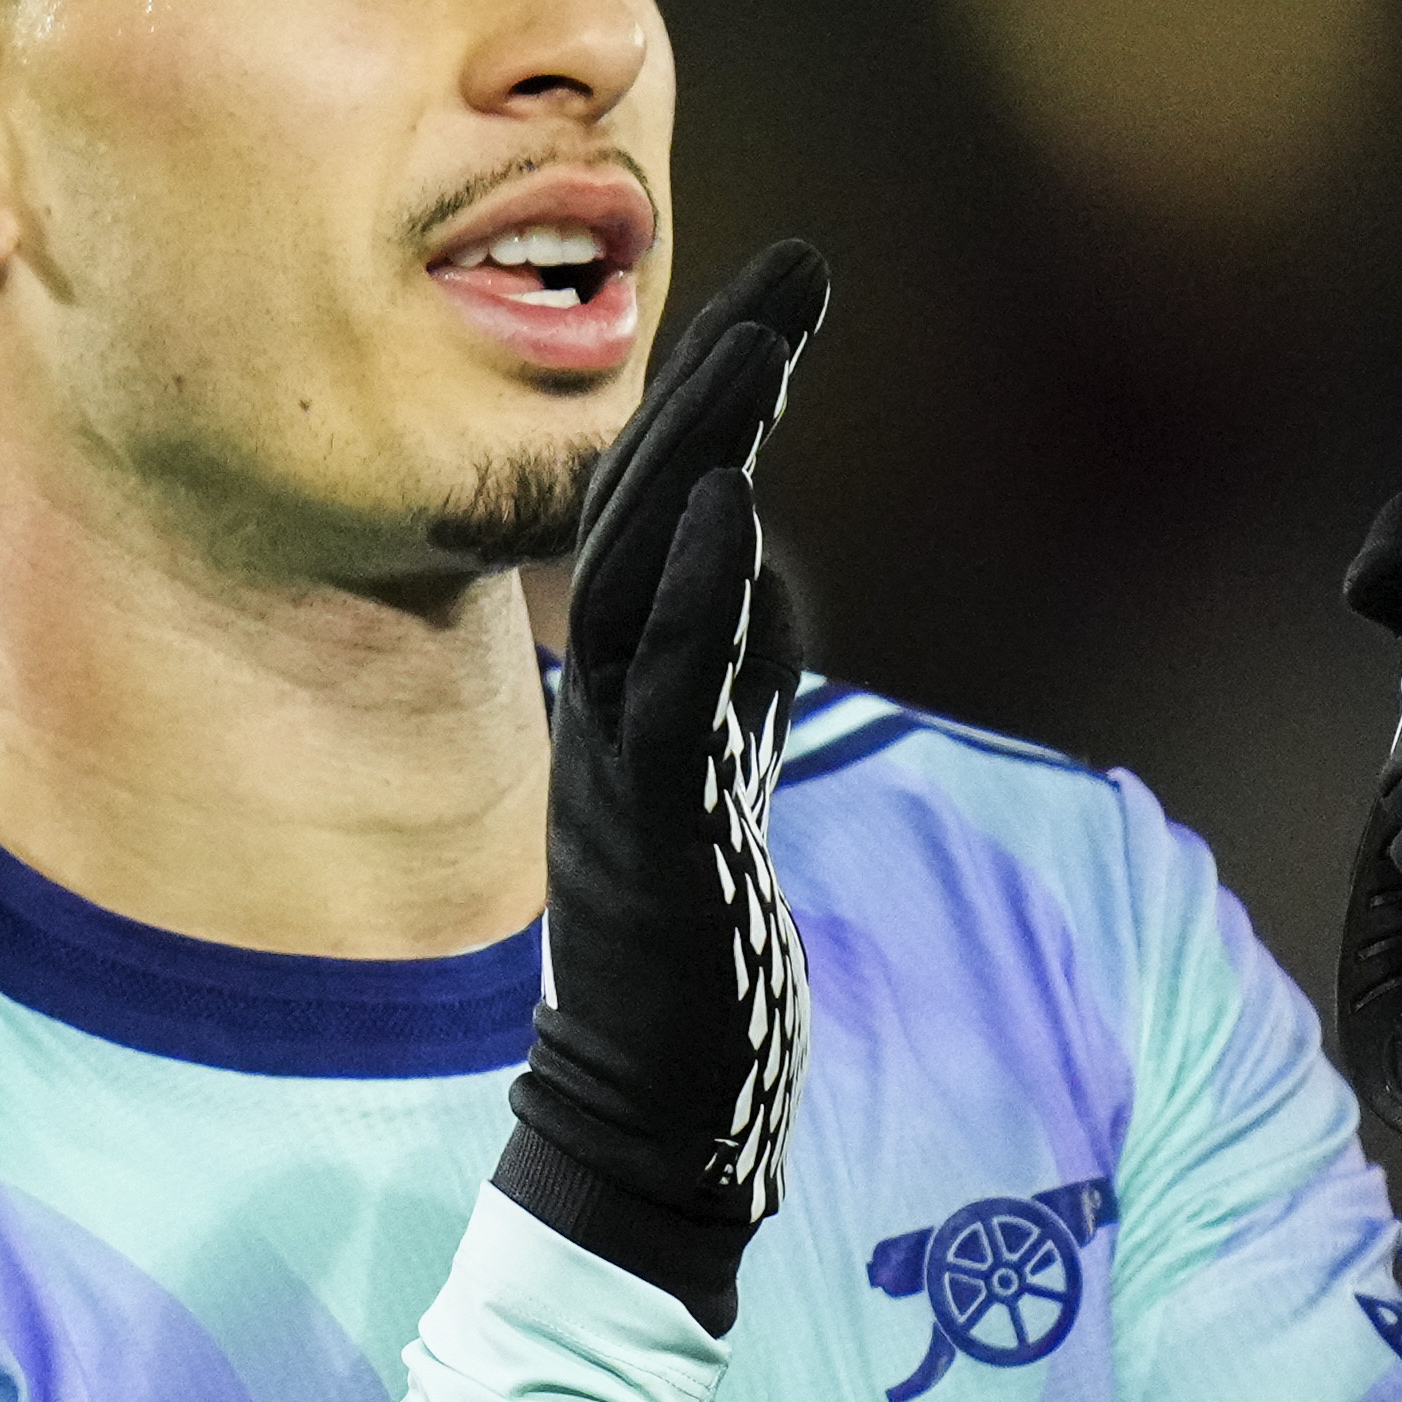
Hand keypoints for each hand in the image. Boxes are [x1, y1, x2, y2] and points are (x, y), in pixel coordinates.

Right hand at [496, 237, 830, 1330]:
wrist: (652, 1125)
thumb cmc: (689, 966)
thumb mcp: (724, 783)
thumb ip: (735, 678)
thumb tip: (765, 572)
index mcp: (633, 693)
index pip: (666, 512)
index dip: (721, 394)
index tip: (786, 283)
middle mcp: (614, 714)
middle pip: (649, 518)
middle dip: (717, 385)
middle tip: (786, 276)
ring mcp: (623, 774)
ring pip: (645, 586)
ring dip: (699, 460)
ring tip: (753, 354)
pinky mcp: (651, 841)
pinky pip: (665, 696)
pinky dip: (695, 596)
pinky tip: (731, 505)